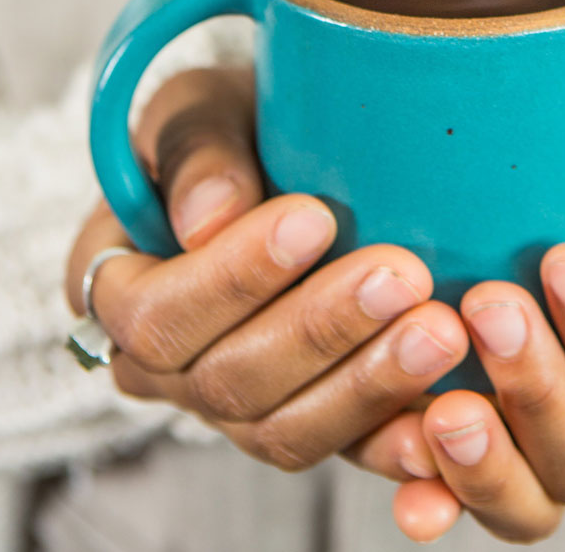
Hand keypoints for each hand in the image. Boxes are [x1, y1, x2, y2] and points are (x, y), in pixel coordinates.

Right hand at [65, 67, 465, 481]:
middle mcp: (169, 369)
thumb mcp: (203, 109)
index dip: (233, 278)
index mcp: (119, 293)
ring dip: (369, 385)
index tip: (315, 219)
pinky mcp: (311, 424)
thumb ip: (196, 150)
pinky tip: (444, 426)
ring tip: (440, 330)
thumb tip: (208, 217)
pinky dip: (396, 448)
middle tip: (403, 275)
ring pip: (288, 431)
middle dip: (321, 330)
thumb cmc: (239, 131)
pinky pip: (346, 455)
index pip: (157, 315)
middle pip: (228, 382)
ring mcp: (239, 409)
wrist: (296, 163)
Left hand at [388, 118, 564, 542]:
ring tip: (445, 410)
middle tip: (489, 306)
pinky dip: (435, 497)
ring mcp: (548, 457)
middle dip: (538, 389)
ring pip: (529, 501)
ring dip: (485, 463)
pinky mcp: (482, 456)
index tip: (564, 263)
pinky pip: (462, 500)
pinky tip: (408, 480)